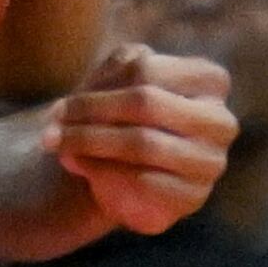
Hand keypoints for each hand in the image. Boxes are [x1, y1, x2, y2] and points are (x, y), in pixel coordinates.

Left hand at [46, 40, 235, 233]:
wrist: (131, 165)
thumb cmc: (124, 109)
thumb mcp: (119, 77)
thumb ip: (111, 72)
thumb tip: (98, 92)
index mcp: (208, 81)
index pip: (147, 71)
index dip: (98, 88)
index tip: (61, 106)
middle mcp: (219, 120)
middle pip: (145, 104)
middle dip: (90, 114)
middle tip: (49, 128)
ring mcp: (210, 161)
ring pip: (144, 143)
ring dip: (91, 143)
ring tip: (56, 145)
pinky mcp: (196, 195)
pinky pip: (147, 183)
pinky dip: (107, 173)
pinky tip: (81, 168)